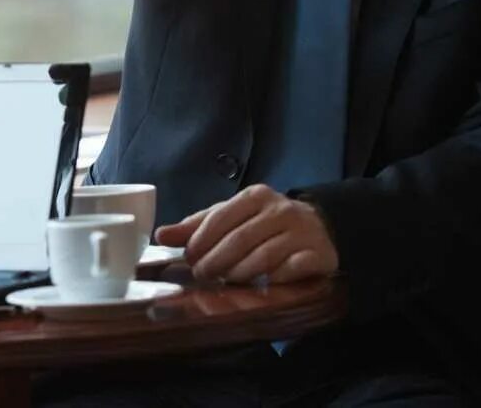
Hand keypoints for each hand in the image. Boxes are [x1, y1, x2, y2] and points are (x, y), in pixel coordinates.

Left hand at [154, 184, 337, 283]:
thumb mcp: (231, 217)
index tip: (189, 258)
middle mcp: (280, 210)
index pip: (220, 217)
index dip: (200, 241)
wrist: (319, 227)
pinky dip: (272, 279)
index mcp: (255, 196)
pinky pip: (290, 270)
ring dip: (238, 273)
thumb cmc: (264, 222)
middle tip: (203, 275)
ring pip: (263, 257)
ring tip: (225, 281)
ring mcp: (302, 232)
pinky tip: (260, 285)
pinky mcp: (318, 254)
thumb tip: (161, 236)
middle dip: (215, 261)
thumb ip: (198, 226)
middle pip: (239, 240)